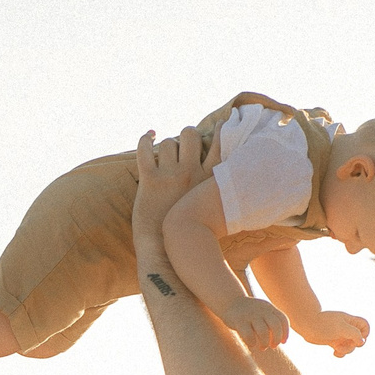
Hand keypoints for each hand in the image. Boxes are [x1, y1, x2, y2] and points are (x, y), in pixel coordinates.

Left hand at [131, 126, 220, 243]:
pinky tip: (148, 137)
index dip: (220, 130)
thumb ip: (220, 191)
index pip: (219, 144)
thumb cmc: (192, 233)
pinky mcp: (150, 180)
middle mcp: (191, 173)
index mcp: (209, 179)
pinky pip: (144, 150)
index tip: (221, 124)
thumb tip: (229, 182)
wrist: (166, 249)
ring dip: (165, 147)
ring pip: (167, 143)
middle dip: (186, 136)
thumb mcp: (216, 210)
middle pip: (190, 134)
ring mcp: (170, 175)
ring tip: (165, 155)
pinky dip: (145, 140)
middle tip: (184, 143)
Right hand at [222, 296, 291, 350]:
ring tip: (262, 347)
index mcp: (269, 308)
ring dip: (265, 343)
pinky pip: (249, 335)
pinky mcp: (239, 321)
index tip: (283, 342)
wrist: (230, 301)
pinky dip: (252, 342)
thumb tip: (280, 340)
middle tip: (273, 346)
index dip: (285, 333)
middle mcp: (261, 310)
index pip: (283, 319)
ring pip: (263, 331)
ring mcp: (250, 315)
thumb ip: (272, 321)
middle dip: (276, 339)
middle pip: (275, 326)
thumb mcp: (263, 311)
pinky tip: (251, 344)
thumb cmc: (249, 312)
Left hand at [289, 307, 369, 357]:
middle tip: (346, 344)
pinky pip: (341, 350)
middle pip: (359, 339)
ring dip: (346, 350)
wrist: (306, 324)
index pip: (364, 326)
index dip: (365, 333)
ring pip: (350, 346)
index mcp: (349, 321)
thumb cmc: (324, 323)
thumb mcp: (341, 327)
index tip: (358, 337)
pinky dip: (340, 353)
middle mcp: (346, 328)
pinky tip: (334, 353)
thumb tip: (362, 341)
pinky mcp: (332, 342)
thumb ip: (354, 333)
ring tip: (338, 349)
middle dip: (354, 345)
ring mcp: (339, 335)